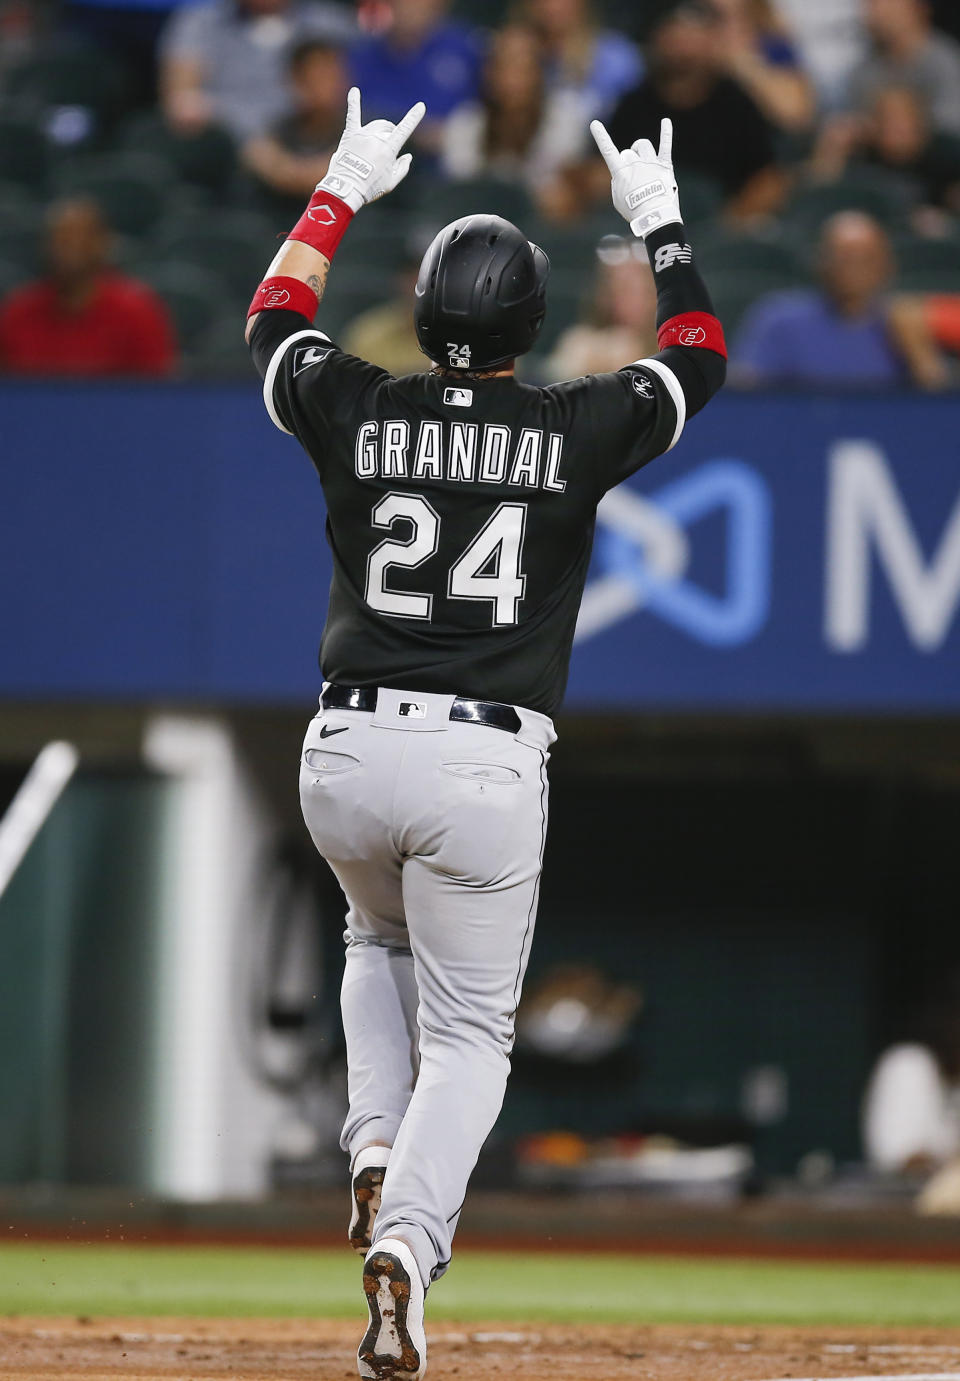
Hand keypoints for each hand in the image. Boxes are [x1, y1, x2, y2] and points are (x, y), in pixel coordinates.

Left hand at [316, 86, 425, 212]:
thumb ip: (402, 168)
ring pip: (375, 126)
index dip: (413, 117)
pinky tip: (354, 91)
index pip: (405, 129)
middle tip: (384, 154)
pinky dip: (354, 102)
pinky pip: (353, 116)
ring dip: (378, 133)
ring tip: (373, 149)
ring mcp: (363, 135)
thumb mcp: (391, 183)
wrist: (346, 188)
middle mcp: (376, 138)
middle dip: (390, 137)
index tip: (421, 106)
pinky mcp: (350, 135)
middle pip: (388, 129)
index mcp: (389, 149)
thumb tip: (408, 156)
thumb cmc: (370, 188)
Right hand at [590, 117, 681, 238]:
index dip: (601, 136)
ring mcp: (651, 162)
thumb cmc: (634, 211)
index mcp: (620, 172)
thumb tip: (625, 172)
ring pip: (643, 145)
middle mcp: (635, 163)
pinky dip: (666, 132)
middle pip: (628, 152)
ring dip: (641, 151)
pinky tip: (665, 121)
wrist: (655, 216)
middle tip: (634, 178)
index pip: (608, 151)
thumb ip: (618, 182)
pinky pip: (665, 145)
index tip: (595, 123)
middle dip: (629, 161)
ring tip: (642, 161)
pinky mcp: (665, 165)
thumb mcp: (618, 199)